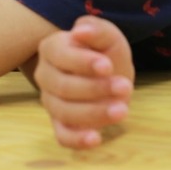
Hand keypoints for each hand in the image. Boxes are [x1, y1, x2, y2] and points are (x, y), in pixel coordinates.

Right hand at [34, 15, 133, 148]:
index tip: (107, 66)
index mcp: (51, 49)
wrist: (107, 73)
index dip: (82, 62)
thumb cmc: (103, 51)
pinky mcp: (61, 123)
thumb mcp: (107, 35)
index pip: (59, 56)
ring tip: (122, 109)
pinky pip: (62, 135)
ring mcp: (51, 101)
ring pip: (64, 112)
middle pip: (62, 86)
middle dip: (95, 88)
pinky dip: (77, 140)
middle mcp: (45, 76)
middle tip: (125, 86)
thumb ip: (96, 29)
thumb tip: (80, 31)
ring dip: (93, 113)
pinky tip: (96, 138)